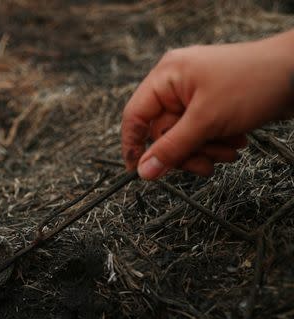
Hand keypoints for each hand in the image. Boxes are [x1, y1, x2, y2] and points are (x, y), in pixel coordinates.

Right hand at [121, 31, 293, 179]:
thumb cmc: (255, 82)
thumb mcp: (207, 121)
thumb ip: (172, 149)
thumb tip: (144, 171)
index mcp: (167, 76)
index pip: (135, 115)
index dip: (134, 145)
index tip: (139, 171)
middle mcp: (177, 83)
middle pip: (162, 132)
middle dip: (186, 151)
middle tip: (205, 164)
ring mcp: (195, 93)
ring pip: (183, 136)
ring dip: (205, 150)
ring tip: (228, 151)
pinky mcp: (212, 104)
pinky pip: (201, 132)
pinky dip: (216, 142)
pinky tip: (235, 142)